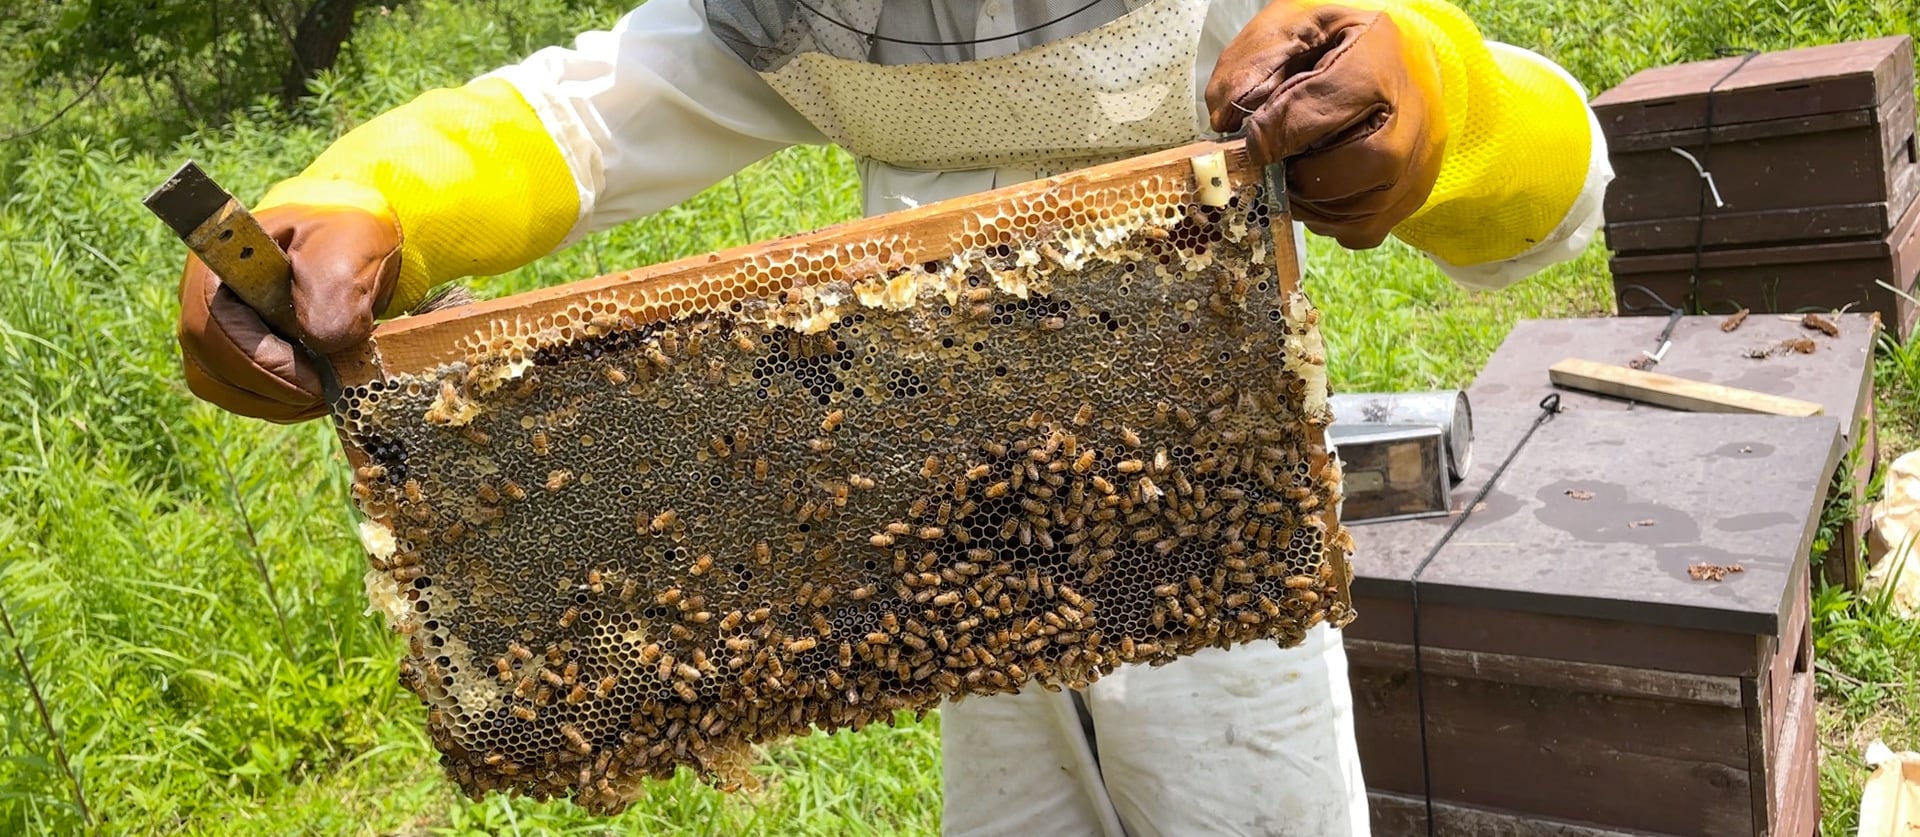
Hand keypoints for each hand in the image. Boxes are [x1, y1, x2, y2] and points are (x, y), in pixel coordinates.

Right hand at [177, 202, 400, 422]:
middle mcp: (202, 297)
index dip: (257, 362)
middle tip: (327, 391)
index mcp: (219, 263)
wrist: (350, 250)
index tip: (312, 379)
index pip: (210, 325)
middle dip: (273, 388)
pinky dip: (281, 404)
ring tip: (327, 390)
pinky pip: (242, 394)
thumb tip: (318, 339)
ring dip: (278, 402)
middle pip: (210, 364)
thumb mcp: (349, 250)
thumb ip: (333, 290)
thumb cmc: (344, 240)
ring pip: (222, 387)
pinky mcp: (231, 355)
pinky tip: (317, 392)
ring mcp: (212, 328)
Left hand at [1206, 1, 1448, 248]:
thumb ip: (1252, 66)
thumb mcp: (1288, 28)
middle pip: (1370, 160)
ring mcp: (1421, 156)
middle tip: (1276, 168)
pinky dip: (1330, 221)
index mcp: (1377, 53)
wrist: (1393, 55)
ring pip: (1367, 204)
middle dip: (1306, 175)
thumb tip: (1227, 120)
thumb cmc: (1335, 41)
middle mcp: (1415, 108)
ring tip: (1291, 178)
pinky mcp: (1413, 191)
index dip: (1278, 130)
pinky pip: (1367, 228)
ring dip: (1312, 203)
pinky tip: (1316, 194)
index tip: (1253, 139)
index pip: (1328, 104)